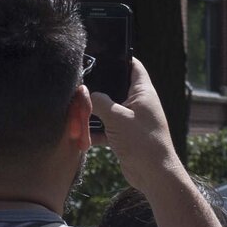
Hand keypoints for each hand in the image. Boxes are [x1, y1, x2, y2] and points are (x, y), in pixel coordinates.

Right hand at [88, 59, 182, 190]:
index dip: (119, 57)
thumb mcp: (117, 117)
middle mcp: (139, 104)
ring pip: (107, 110)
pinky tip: (77, 132)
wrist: (154, 174)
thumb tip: (84, 93)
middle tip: (76, 84)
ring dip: (92, 113)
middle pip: (115, 88)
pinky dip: (93, 131)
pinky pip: (105, 129)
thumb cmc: (142, 141)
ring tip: (72, 110)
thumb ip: (99, 102)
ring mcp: (132, 120)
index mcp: (144, 93)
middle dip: (96, 88)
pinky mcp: (125, 136)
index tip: (101, 52)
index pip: (133, 66)